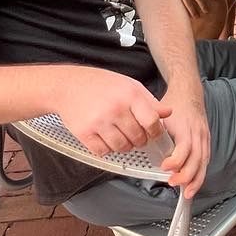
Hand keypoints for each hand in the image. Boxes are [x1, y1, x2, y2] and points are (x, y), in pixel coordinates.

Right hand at [56, 69, 171, 156]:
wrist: (67, 86)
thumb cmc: (100, 84)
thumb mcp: (129, 85)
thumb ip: (149, 100)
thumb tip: (168, 112)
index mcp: (130, 95)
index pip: (152, 122)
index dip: (155, 132)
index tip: (153, 133)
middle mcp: (115, 109)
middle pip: (138, 138)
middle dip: (139, 140)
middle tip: (134, 134)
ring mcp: (99, 122)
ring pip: (122, 148)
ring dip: (124, 146)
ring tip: (120, 135)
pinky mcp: (84, 133)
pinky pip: (103, 151)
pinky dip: (106, 149)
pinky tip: (105, 137)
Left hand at [158, 84, 210, 198]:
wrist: (189, 91)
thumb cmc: (175, 101)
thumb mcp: (162, 111)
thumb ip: (154, 126)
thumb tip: (142, 139)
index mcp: (186, 126)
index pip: (185, 147)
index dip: (176, 160)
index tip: (165, 167)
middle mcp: (198, 133)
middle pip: (197, 158)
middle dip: (187, 175)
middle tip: (174, 183)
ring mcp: (204, 137)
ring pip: (204, 162)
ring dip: (196, 179)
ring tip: (188, 193)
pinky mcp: (206, 141)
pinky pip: (206, 160)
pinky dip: (201, 174)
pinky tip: (194, 183)